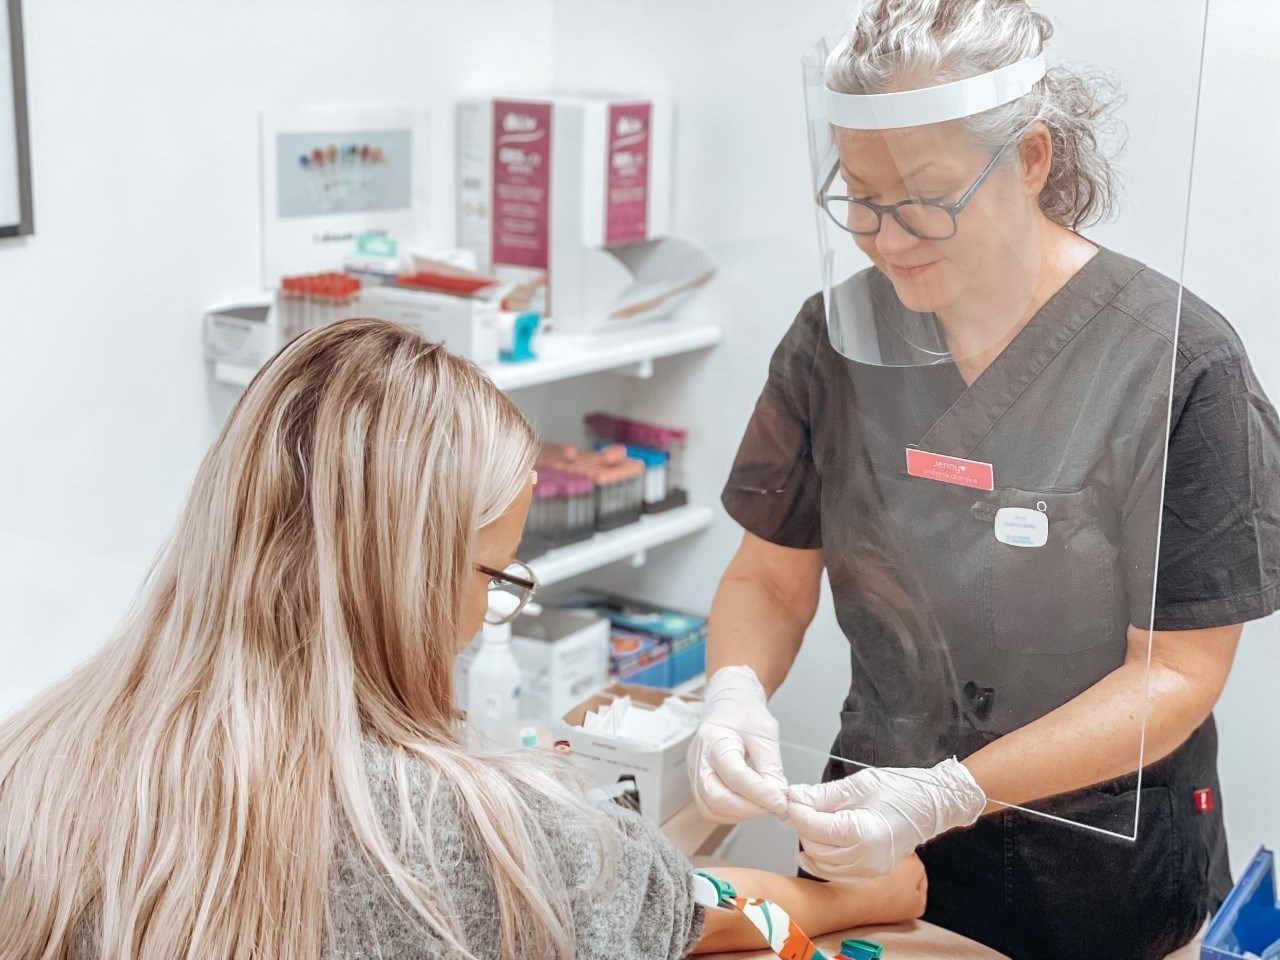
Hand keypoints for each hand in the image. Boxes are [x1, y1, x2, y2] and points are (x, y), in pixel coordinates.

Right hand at [688, 665, 788, 822]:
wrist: (728, 705)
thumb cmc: (745, 713)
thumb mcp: (766, 733)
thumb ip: (771, 767)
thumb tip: (778, 797)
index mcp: (714, 738)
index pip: (734, 775)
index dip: (759, 793)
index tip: (781, 801)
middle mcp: (698, 758)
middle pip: (715, 797)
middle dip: (748, 808)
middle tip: (773, 805)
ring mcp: (694, 772)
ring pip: (711, 808)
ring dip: (741, 813)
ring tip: (763, 802)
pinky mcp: (697, 783)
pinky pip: (711, 808)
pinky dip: (732, 812)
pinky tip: (749, 802)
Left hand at [786, 758, 985, 878]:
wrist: (931, 806)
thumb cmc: (901, 790)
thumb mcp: (860, 784)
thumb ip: (824, 794)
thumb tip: (796, 796)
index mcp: (864, 832)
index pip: (814, 826)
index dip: (797, 810)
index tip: (791, 796)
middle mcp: (866, 858)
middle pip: (814, 847)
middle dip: (802, 825)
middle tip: (800, 804)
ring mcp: (870, 870)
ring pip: (821, 864)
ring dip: (809, 843)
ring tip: (810, 820)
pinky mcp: (871, 873)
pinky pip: (835, 873)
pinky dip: (821, 861)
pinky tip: (816, 845)